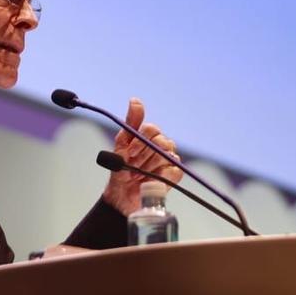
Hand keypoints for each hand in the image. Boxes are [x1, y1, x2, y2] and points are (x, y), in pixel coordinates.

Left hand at [101, 97, 182, 214]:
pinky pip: (175, 171)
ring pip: (167, 155)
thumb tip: (136, 100)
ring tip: (140, 174)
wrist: (120, 194)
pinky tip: (151, 180)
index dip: (140, 142)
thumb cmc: (120, 168)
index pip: (152, 129)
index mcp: (149, 136)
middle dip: (143, 156)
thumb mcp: (121, 144)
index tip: (130, 153)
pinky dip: (162, 176)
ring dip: (150, 166)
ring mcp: (169, 159)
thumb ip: (131, 122)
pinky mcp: (174, 175)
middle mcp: (161, 145)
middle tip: (134, 165)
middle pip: (161, 142)